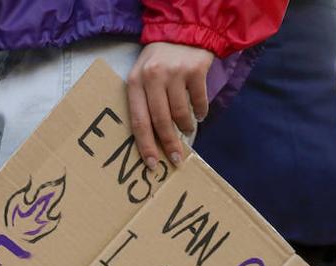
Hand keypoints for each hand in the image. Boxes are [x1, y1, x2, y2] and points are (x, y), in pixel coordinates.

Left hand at [126, 42, 213, 170]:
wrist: (181, 32)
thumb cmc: (158, 63)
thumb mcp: (142, 78)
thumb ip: (144, 103)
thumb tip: (153, 142)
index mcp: (135, 83)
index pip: (138, 121)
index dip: (146, 146)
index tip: (152, 164)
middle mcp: (153, 77)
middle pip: (160, 121)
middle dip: (169, 145)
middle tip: (176, 158)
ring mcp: (175, 72)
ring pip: (181, 113)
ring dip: (185, 126)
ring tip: (187, 129)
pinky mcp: (195, 69)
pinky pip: (199, 100)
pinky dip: (200, 111)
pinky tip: (199, 113)